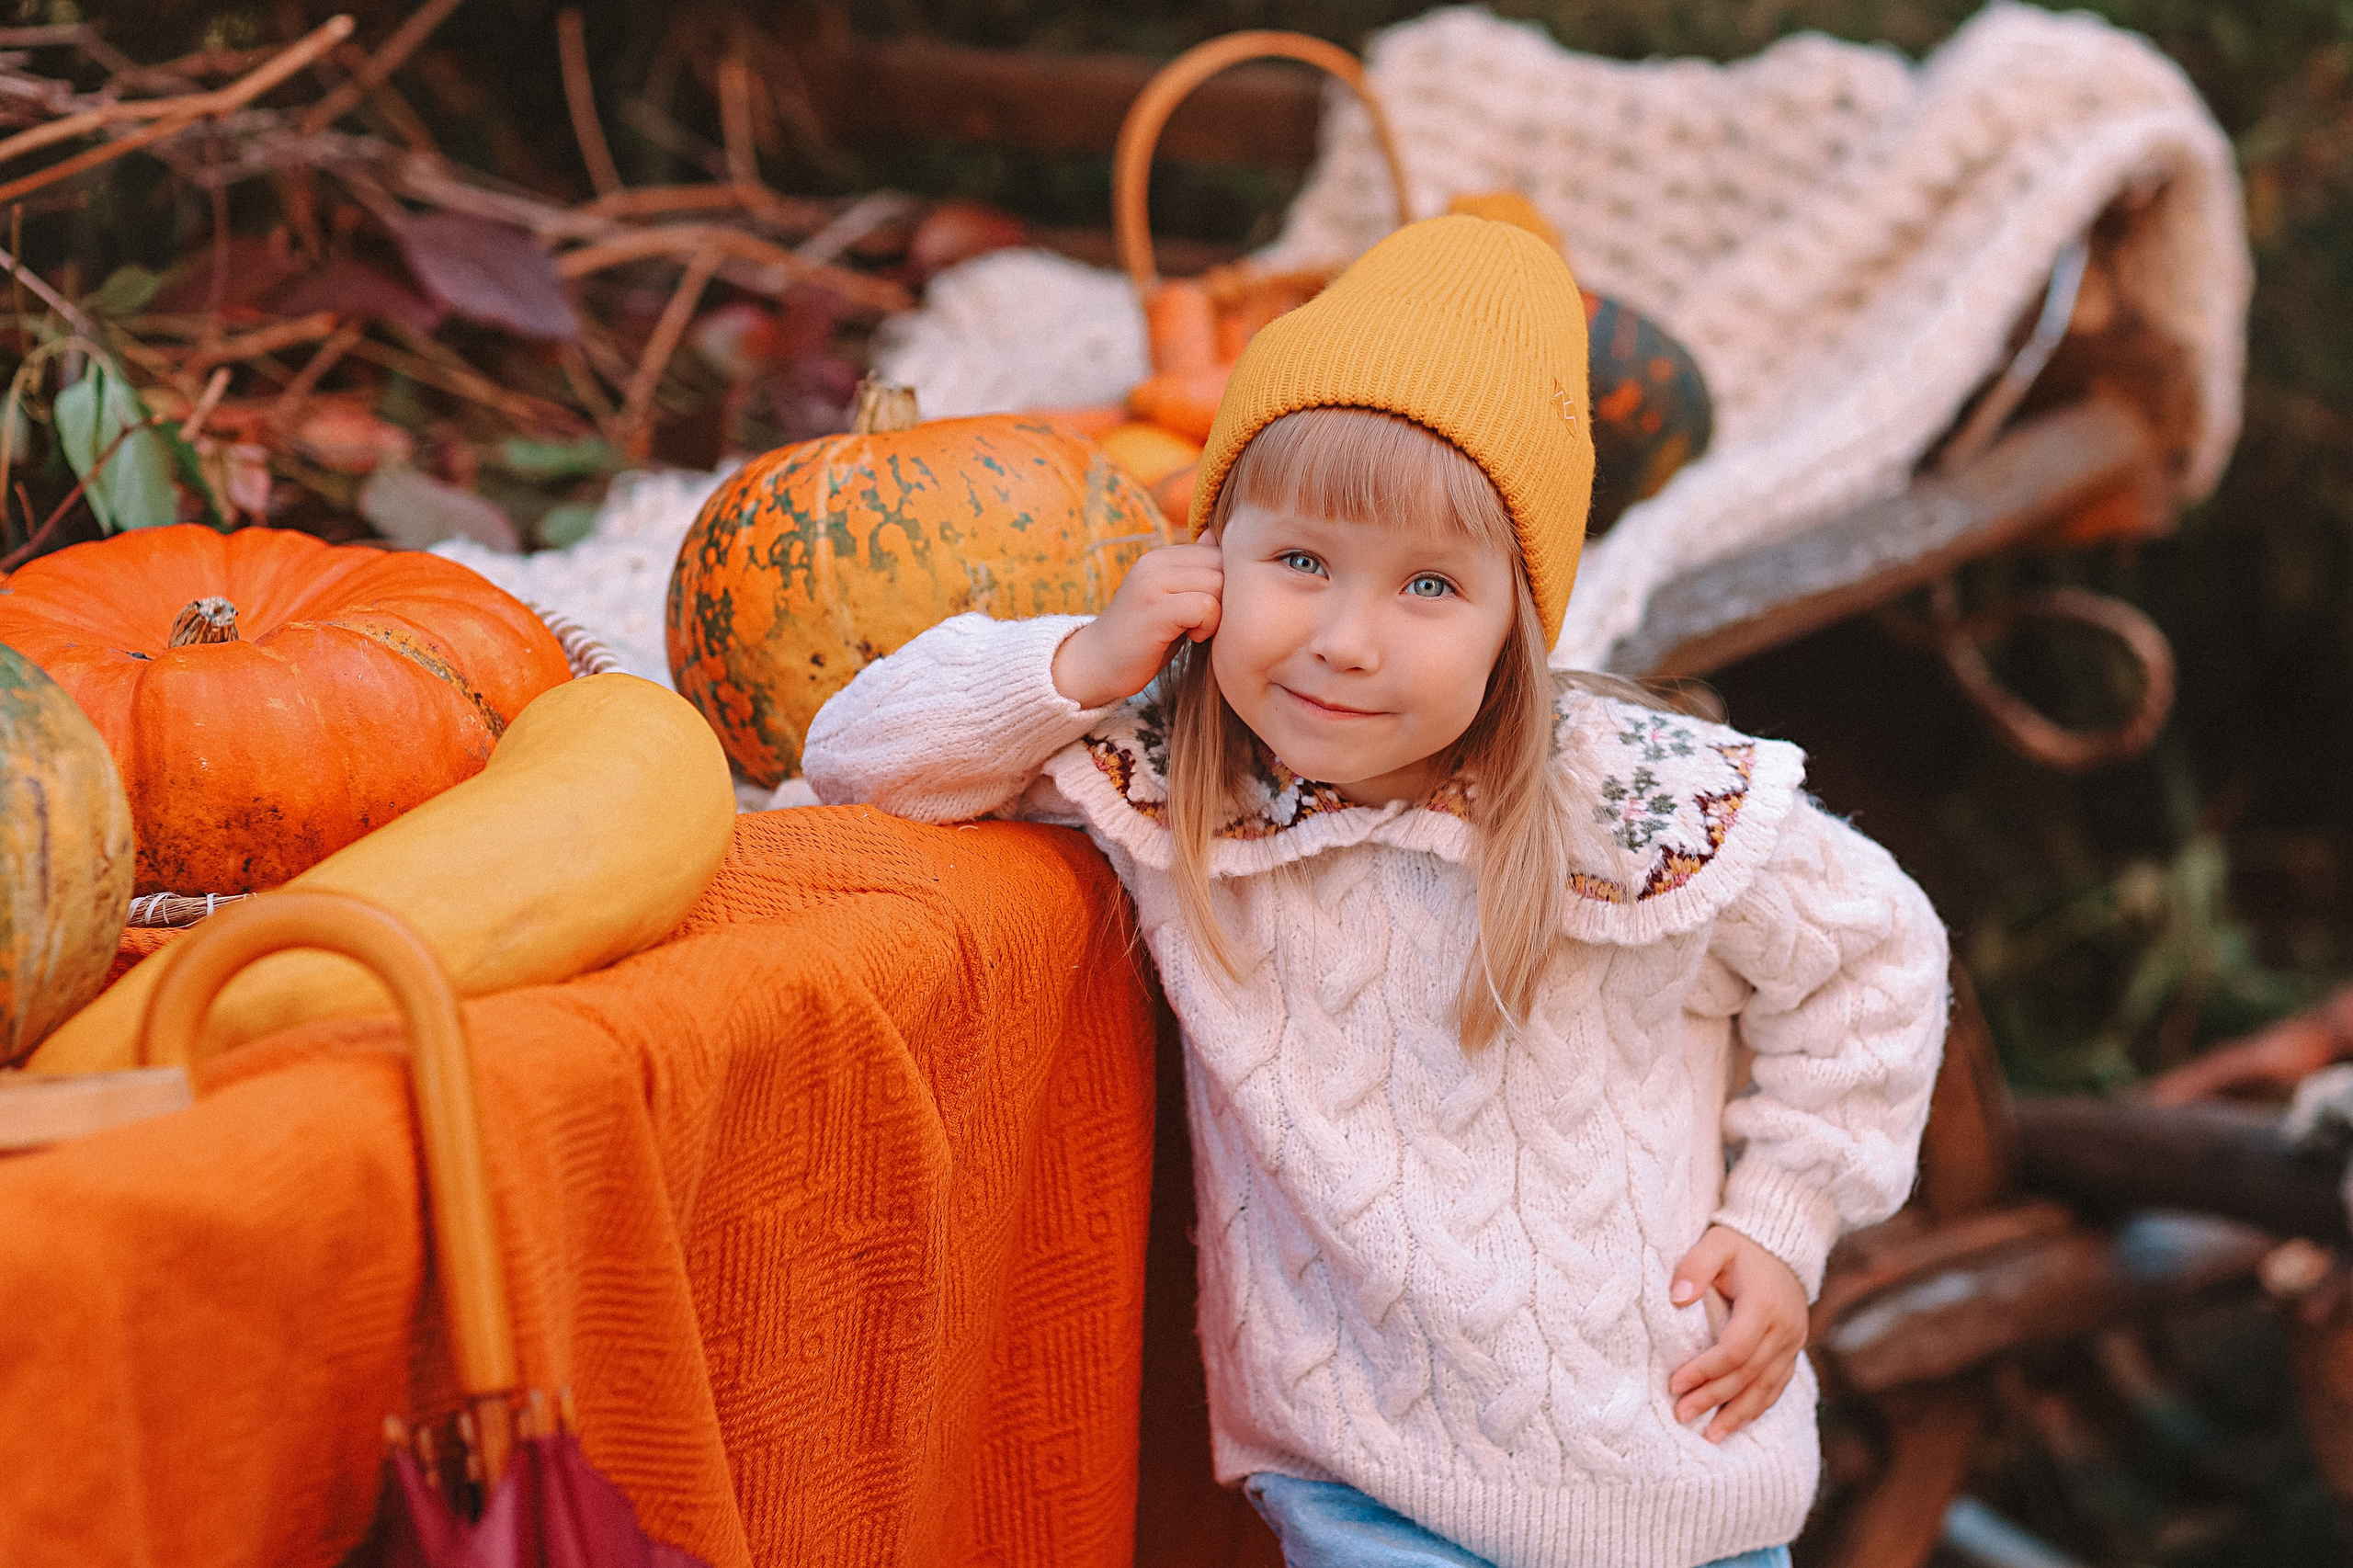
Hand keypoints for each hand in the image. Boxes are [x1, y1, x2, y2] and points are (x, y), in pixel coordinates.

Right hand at [1051, 540, 1222, 708]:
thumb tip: (1215, 535)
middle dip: (1227, 598)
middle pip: (1223, 565)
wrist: (1096, 664)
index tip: (1212, 610)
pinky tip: (1193, 638)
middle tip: (1208, 623)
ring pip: (1218, 583)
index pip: (1220, 552)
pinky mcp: (1154, 608)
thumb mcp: (1170, 598)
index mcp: (1162, 556)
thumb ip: (1193, 571)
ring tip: (1198, 630)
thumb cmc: (1142, 637)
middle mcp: (1155, 561)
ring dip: (1218, 613)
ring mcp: (1152, 582)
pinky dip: (1208, 625)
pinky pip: (1206, 606)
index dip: (1229, 584)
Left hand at [1666, 1226, 1807, 1442]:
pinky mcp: (1794, 1350)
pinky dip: (1757, 1406)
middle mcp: (1785, 1329)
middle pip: (1748, 1375)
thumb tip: (1677, 1298)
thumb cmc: (1741, 1247)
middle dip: (1714, 1398)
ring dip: (1738, 1414)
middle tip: (1681, 1414)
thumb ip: (1695, 1266)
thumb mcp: (1715, 1244)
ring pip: (1766, 1388)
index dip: (1705, 1371)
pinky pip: (1777, 1385)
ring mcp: (1794, 1342)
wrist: (1782, 1246)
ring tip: (1710, 1436)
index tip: (1675, 1383)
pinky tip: (1737, 1422)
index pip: (1734, 1351)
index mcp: (1764, 1306)